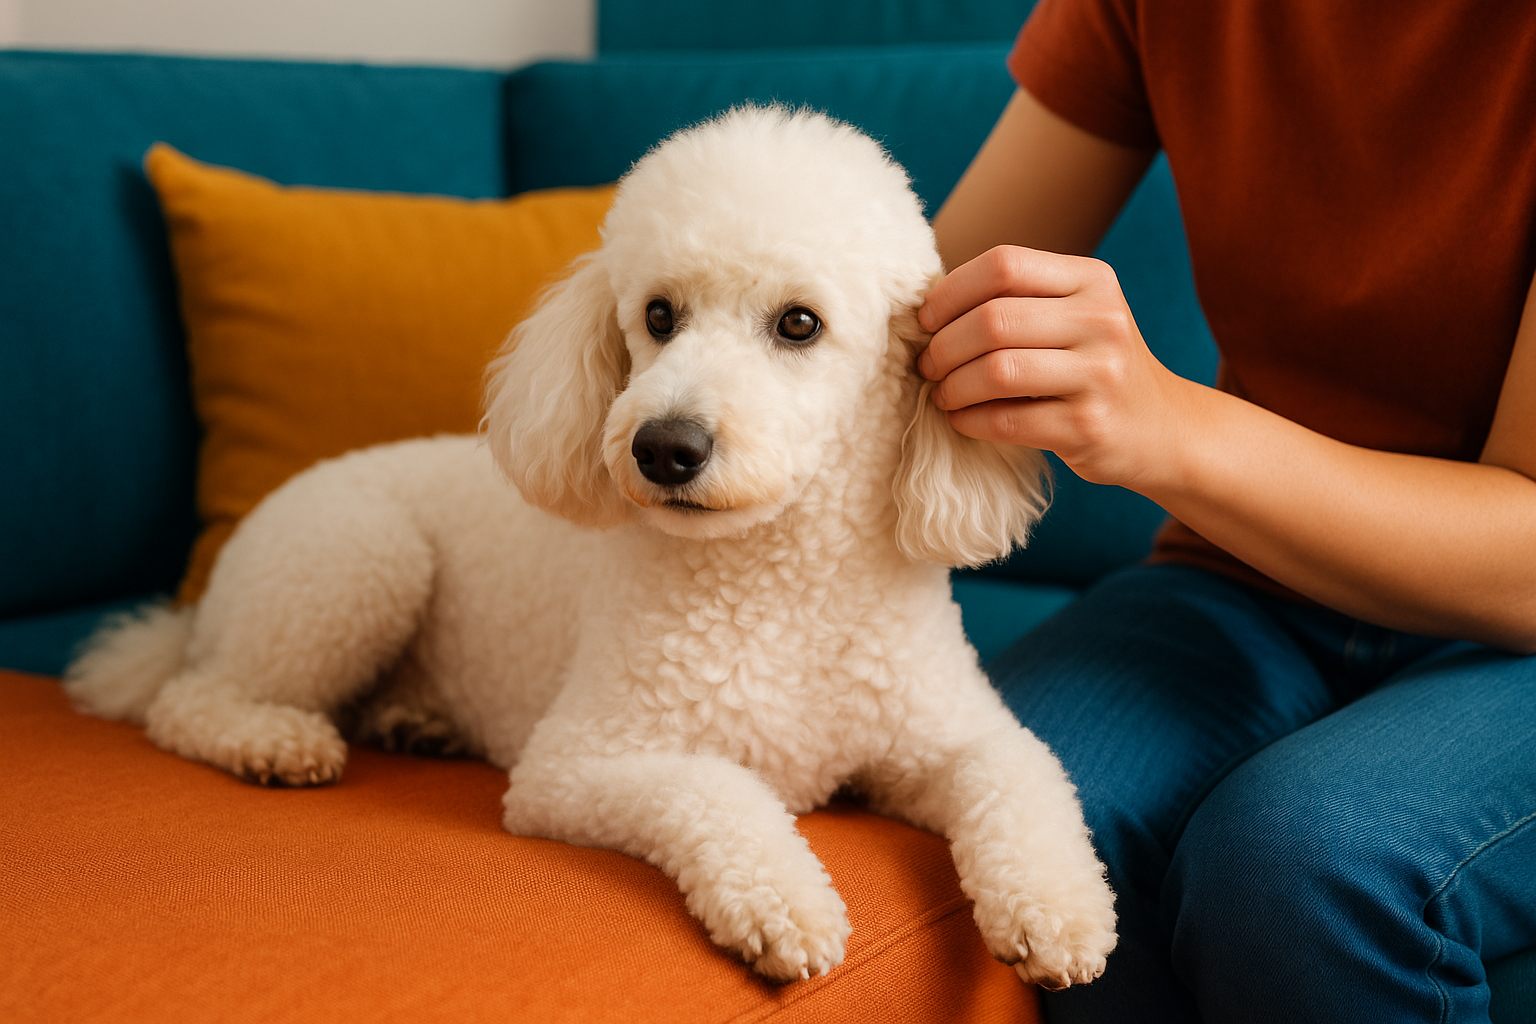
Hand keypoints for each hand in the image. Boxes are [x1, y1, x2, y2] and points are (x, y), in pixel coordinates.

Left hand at [917, 245, 1193, 489]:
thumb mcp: (1076, 314)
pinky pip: (1005, 420)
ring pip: (995, 370)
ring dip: (952, 386)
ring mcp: (1100, 375)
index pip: (1004, 265)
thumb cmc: (1095, 366)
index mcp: (1093, 279)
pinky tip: (963, 419)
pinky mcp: (1089, 427)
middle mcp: (1103, 320)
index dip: (951, 291)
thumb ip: (1018, 299)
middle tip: (928, 365)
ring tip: (943, 394)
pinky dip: (969, 420)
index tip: (927, 320)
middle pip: (993, 320)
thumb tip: (928, 303)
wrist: (1162, 428)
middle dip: (944, 346)